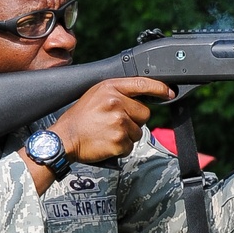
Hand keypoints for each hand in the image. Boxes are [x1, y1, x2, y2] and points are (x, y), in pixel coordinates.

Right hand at [21, 78, 174, 194]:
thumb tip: (140, 97)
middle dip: (134, 120)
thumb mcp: (96, 95)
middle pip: (144, 113)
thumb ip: (117, 93)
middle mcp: (116, 102)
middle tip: (115, 123)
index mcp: (111, 88)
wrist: (64, 138)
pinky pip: (130, 146)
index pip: (142, 84)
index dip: (159, 88)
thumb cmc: (79, 118)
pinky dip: (121, 148)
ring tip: (108, 133)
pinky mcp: (119, 141)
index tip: (169, 92)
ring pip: (138, 131)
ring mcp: (118, 122)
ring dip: (127, 135)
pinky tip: (107, 142)